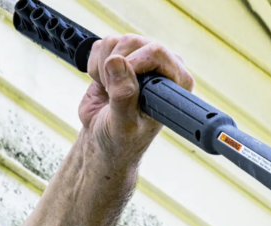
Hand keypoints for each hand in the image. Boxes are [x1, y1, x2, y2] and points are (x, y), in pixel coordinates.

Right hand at [78, 35, 194, 164]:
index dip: (133, 64)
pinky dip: (94, 66)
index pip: (157, 52)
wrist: (104, 138)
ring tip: (109, 92)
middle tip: (113, 94)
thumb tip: (116, 62)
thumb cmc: (121, 138)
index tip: (119, 88)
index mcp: (176, 82)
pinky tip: (104, 84)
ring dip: (103, 68)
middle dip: (114, 68)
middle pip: (132, 42)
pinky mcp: (120, 55)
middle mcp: (162, 65)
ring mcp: (140, 57)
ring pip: (113, 42)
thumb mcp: (123, 124)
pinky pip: (100, 45)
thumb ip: (123, 95)